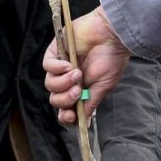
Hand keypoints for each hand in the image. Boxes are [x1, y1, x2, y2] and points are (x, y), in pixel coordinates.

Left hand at [44, 8, 130, 124]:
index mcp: (80, 89)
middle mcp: (68, 80)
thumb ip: (90, 104)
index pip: (66, 108)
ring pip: (50, 84)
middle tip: (78, 91)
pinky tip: (69, 65)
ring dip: (63, 83)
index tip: (71, 116)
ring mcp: (61, 66)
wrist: (112, 36)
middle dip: (65, 99)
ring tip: (77, 73)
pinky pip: (47, 66)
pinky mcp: (55, 51)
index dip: (65, 115)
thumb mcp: (103, 87)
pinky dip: (56, 68)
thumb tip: (83, 123)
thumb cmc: (112, 59)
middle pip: (55, 99)